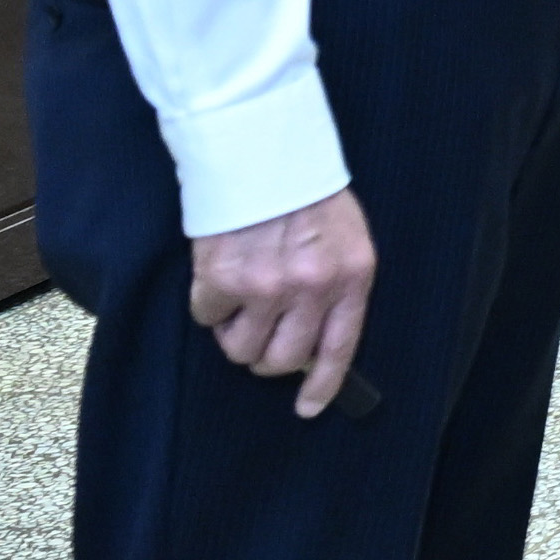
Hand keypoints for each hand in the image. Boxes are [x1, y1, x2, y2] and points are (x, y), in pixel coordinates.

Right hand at [187, 184, 376, 420]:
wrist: (262, 152)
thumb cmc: (306, 193)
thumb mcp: (345, 238)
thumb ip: (335, 286)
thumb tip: (313, 343)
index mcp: (351, 277)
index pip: (339, 349)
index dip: (322, 384)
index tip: (308, 407)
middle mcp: (312, 289)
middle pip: (281, 359)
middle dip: (266, 355)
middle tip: (258, 332)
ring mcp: (267, 288)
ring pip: (241, 349)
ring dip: (235, 333)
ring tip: (239, 297)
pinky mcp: (223, 281)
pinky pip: (208, 318)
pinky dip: (209, 305)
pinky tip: (219, 273)